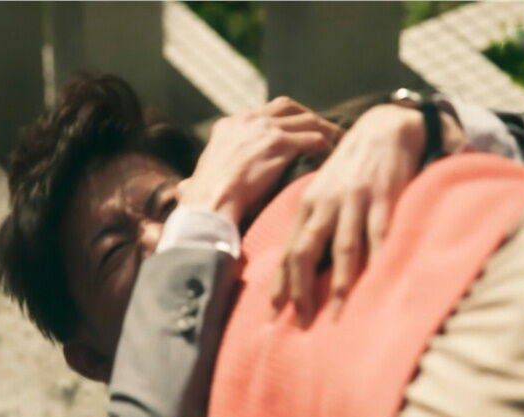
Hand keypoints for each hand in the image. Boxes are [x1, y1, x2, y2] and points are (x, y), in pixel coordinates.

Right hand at [179, 97, 340, 224]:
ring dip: (324, 130)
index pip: (263, 112)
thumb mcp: (196, 179)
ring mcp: (265, 129)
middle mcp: (248, 120)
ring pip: (306, 120)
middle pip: (288, 106)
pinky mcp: (280, 143)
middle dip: (307, 116)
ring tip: (337, 143)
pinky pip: (314, 139)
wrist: (210, 203)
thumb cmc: (203, 200)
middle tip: (322, 130)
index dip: (282, 121)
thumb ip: (196, 178)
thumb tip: (186, 187)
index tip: (294, 131)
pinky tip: (332, 158)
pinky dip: (326, 147)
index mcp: (229, 125)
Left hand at [271, 104, 464, 320]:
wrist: (384, 129)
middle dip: (300, 289)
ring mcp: (353, 201)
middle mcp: (324, 204)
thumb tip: (301, 262)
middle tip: (300, 321)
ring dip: (336, 285)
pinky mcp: (382, 198)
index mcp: (307, 204)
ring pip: (341, 249)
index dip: (280, 281)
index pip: (288, 249)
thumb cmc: (350, 168)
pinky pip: (377, 234)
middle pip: (304, 252)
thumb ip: (314, 222)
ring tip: (334, 314)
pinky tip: (373, 282)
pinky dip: (375, 259)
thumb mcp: (324, 191)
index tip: (275, 309)